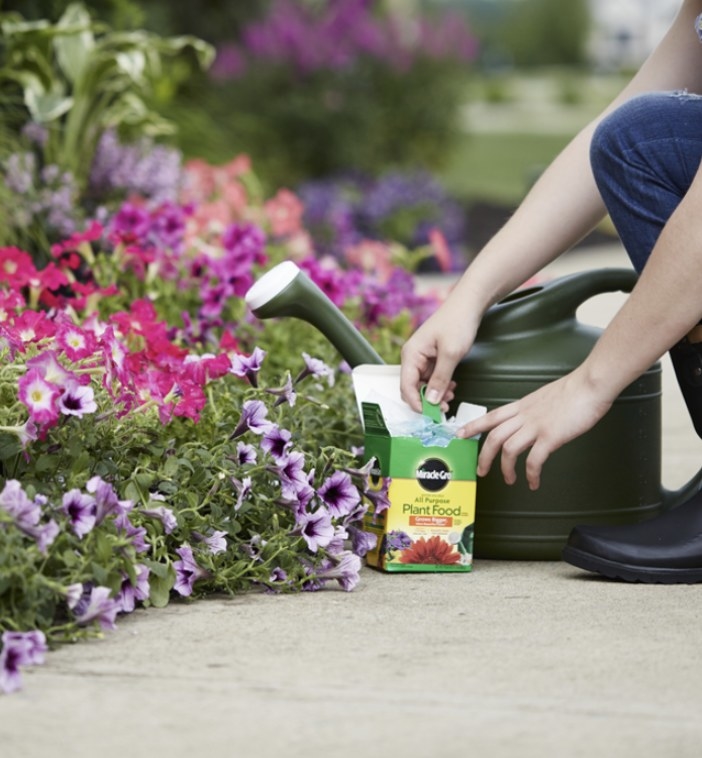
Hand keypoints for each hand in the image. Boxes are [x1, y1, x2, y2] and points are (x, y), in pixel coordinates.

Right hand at [400, 308, 475, 412]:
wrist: (468, 305)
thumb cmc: (457, 323)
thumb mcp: (450, 354)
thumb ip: (440, 379)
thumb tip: (431, 401)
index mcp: (411, 355)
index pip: (406, 387)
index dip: (416, 403)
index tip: (431, 414)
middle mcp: (413, 358)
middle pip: (412, 388)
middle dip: (427, 400)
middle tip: (445, 407)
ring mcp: (422, 359)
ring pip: (423, 385)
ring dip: (435, 395)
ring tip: (451, 396)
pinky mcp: (432, 359)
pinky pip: (431, 379)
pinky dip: (440, 386)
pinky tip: (452, 387)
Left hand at [457, 370, 613, 489]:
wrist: (590, 384)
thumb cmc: (574, 390)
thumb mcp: (544, 397)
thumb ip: (533, 410)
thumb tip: (531, 420)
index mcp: (522, 406)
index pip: (491, 416)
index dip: (473, 426)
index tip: (461, 434)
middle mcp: (524, 416)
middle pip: (494, 436)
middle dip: (484, 456)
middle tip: (481, 470)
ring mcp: (536, 426)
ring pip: (508, 449)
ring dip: (506, 469)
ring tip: (510, 480)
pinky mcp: (551, 436)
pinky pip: (534, 460)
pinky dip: (531, 474)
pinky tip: (533, 482)